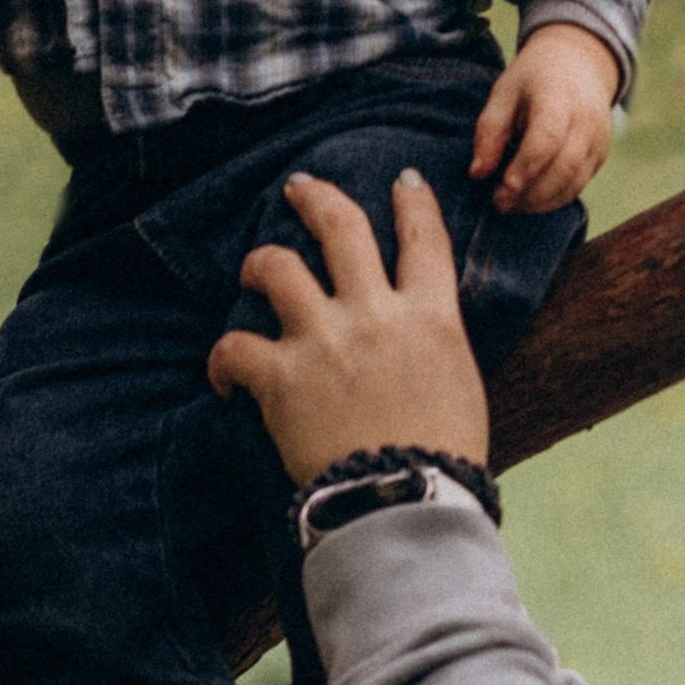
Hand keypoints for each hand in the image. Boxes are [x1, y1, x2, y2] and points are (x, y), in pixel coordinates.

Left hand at [208, 170, 489, 482]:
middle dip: (316, 197)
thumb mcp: (460, 381)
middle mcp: (376, 313)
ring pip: (278, 267)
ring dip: (259, 263)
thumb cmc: (444, 457)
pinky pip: (235, 346)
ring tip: (252, 269)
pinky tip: (225, 376)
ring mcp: (325, 340)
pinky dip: (223, 359)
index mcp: (431, 315)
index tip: (403, 181)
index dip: (413, 201)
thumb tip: (419, 332)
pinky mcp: (282, 378)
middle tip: (299, 187)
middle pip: (342, 227)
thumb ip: (435, 342)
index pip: (424, 237)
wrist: (406, 504)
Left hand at [470, 22, 619, 212]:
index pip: (548, 136)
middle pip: (565, 165)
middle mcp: (586, 119)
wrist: (578, 64)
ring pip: (574, 182)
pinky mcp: (600, 156)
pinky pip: (579, 185)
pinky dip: (554, 199)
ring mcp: (598, 139)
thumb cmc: (533, 80)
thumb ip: (489, 131)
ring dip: (541, 201)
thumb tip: (478, 173)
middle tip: (499, 202)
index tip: (504, 186)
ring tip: (511, 203)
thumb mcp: (504, 93)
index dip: (527, 164)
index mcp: (558, 96)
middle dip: (531, 192)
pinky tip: (530, 199)